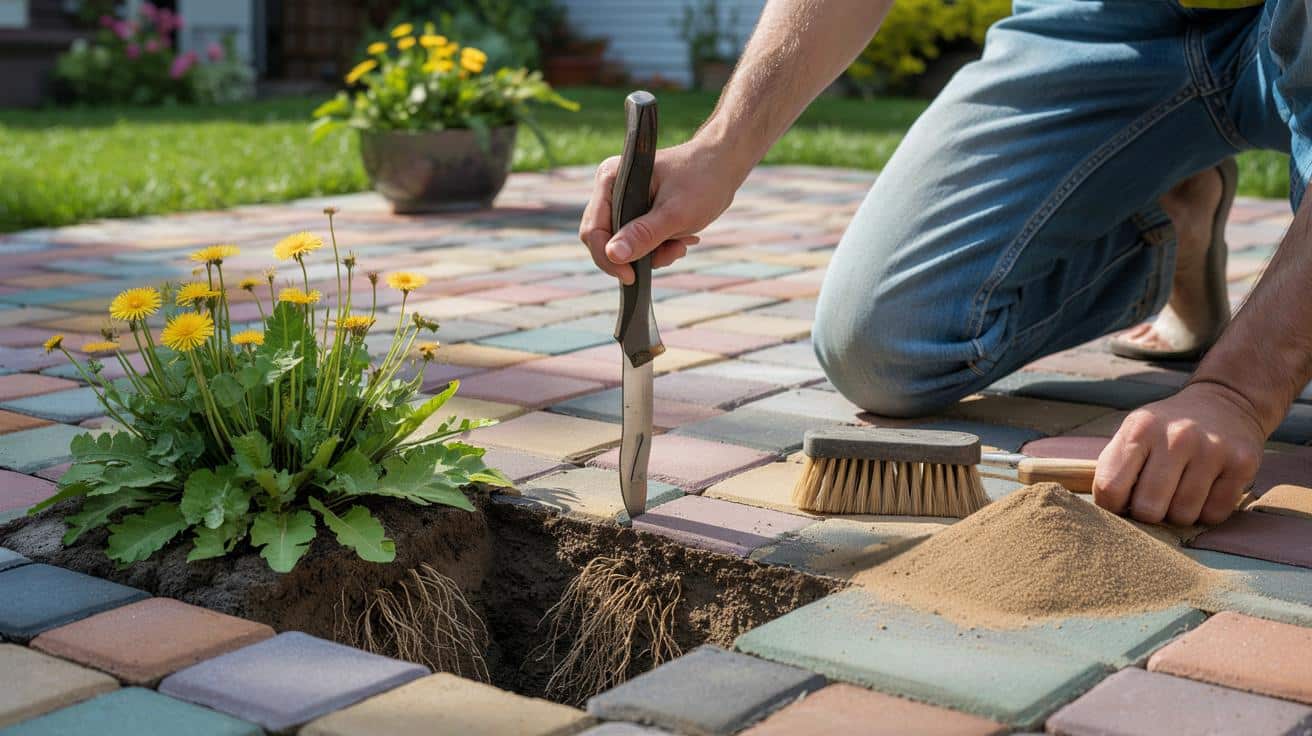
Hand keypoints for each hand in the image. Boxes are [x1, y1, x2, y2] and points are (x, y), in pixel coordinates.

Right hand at [578, 141, 744, 283]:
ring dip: (653, 254)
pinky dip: (658, 248)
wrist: (723, 166)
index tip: (631, 276)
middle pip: (605, 239)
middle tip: (670, 254)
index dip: (608, 257)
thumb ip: (644, 234)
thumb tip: (613, 255)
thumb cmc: (702, 181)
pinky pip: (637, 241)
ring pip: (623, 245)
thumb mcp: (675, 213)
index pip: (594, 229)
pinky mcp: (637, 211)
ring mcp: (623, 200)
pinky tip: (680, 240)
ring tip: (681, 244)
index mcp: (611, 179)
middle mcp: (611, 189)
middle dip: (636, 256)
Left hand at [1093, 381, 1264, 525]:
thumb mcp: (1134, 433)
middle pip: (1148, 509)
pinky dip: (1206, 512)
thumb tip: (1106, 515)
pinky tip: (1205, 489)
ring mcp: (1211, 450)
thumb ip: (1114, 467)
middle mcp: (1176, 437)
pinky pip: (1214, 515)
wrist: (1225, 403)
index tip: (1122, 503)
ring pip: (1182, 516)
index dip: (1112, 507)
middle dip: (1148, 513)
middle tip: (1155, 498)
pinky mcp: (1242, 464)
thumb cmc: (1167, 429)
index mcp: (1140, 429)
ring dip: (1178, 513)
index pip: (1110, 488)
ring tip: (1181, 490)